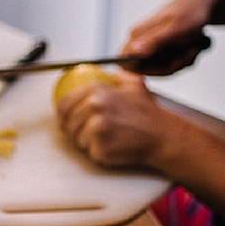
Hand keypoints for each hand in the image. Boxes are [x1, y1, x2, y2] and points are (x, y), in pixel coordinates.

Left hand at [56, 69, 186, 169]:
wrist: (163, 136)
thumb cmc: (148, 114)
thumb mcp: (134, 84)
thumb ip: (114, 76)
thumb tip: (98, 73)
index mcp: (97, 91)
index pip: (63, 104)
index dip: (62, 114)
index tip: (65, 119)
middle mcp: (94, 107)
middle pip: (67, 123)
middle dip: (75, 129)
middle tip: (90, 131)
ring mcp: (96, 129)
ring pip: (77, 139)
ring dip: (88, 141)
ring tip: (109, 137)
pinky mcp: (100, 148)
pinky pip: (89, 152)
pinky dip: (98, 151)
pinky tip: (114, 145)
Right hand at [122, 0, 215, 75]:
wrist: (206, 4)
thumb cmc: (191, 12)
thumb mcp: (175, 28)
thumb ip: (155, 40)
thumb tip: (135, 51)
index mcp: (137, 35)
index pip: (127, 65)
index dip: (149, 71)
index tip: (172, 63)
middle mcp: (141, 41)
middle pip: (150, 70)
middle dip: (174, 65)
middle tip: (190, 51)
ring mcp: (153, 46)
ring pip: (165, 69)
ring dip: (184, 61)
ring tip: (194, 46)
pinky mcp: (164, 49)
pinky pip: (174, 65)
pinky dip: (187, 58)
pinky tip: (195, 46)